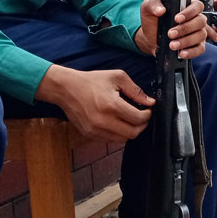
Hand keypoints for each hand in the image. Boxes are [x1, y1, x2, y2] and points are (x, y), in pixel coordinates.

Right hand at [36, 65, 153, 141]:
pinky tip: (118, 123)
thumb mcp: (117, 78)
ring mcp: (95, 130)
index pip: (138, 119)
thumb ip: (135, 90)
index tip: (148, 110)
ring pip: (122, 140)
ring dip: (130, 131)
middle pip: (132, 133)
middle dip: (142, 125)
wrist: (66, 89)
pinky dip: (118, 134)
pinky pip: (110, 140)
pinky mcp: (89, 135)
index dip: (147, 115)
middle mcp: (103, 121)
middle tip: (142, 116)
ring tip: (131, 119)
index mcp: (112, 105)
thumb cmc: (91, 81)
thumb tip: (149, 102)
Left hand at [137, 0, 208, 59]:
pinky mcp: (197, 46)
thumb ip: (153, 5)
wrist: (149, 38)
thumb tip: (161, 10)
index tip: (177, 19)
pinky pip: (200, 49)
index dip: (189, 12)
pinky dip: (191, 52)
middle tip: (171, 34)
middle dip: (185, 28)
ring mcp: (198, 32)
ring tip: (172, 45)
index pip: (197, 6)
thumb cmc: (152, 21)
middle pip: (200, 21)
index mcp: (187, 7)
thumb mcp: (148, 9)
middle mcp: (195, 19)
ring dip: (186, 41)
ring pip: (201, 35)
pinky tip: (181, 53)